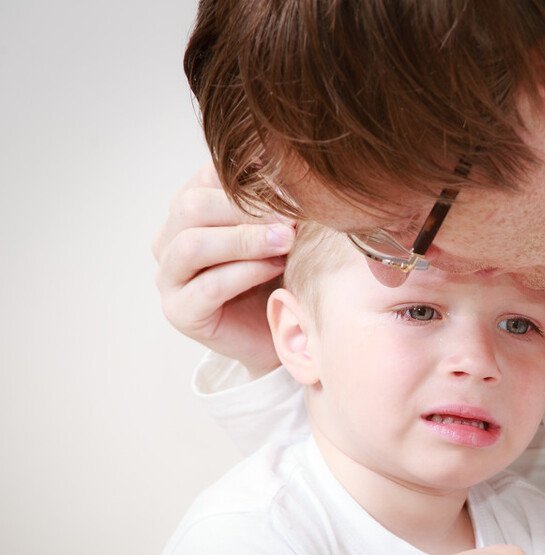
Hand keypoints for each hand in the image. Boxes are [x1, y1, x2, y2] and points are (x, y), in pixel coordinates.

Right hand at [153, 163, 292, 376]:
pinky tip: (276, 267)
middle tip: (293, 217)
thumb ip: (273, 197)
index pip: (206, 178)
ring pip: (192, 245)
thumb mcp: (283, 228)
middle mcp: (171, 239)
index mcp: (191, 209)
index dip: (247, 178)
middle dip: (246, 209)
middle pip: (192, 207)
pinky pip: (208, 286)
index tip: (291, 186)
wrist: (290, 330)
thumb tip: (278, 152)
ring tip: (287, 241)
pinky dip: (245, 272)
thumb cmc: (287, 272)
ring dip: (244, 239)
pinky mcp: (180, 313)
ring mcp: (170, 278)